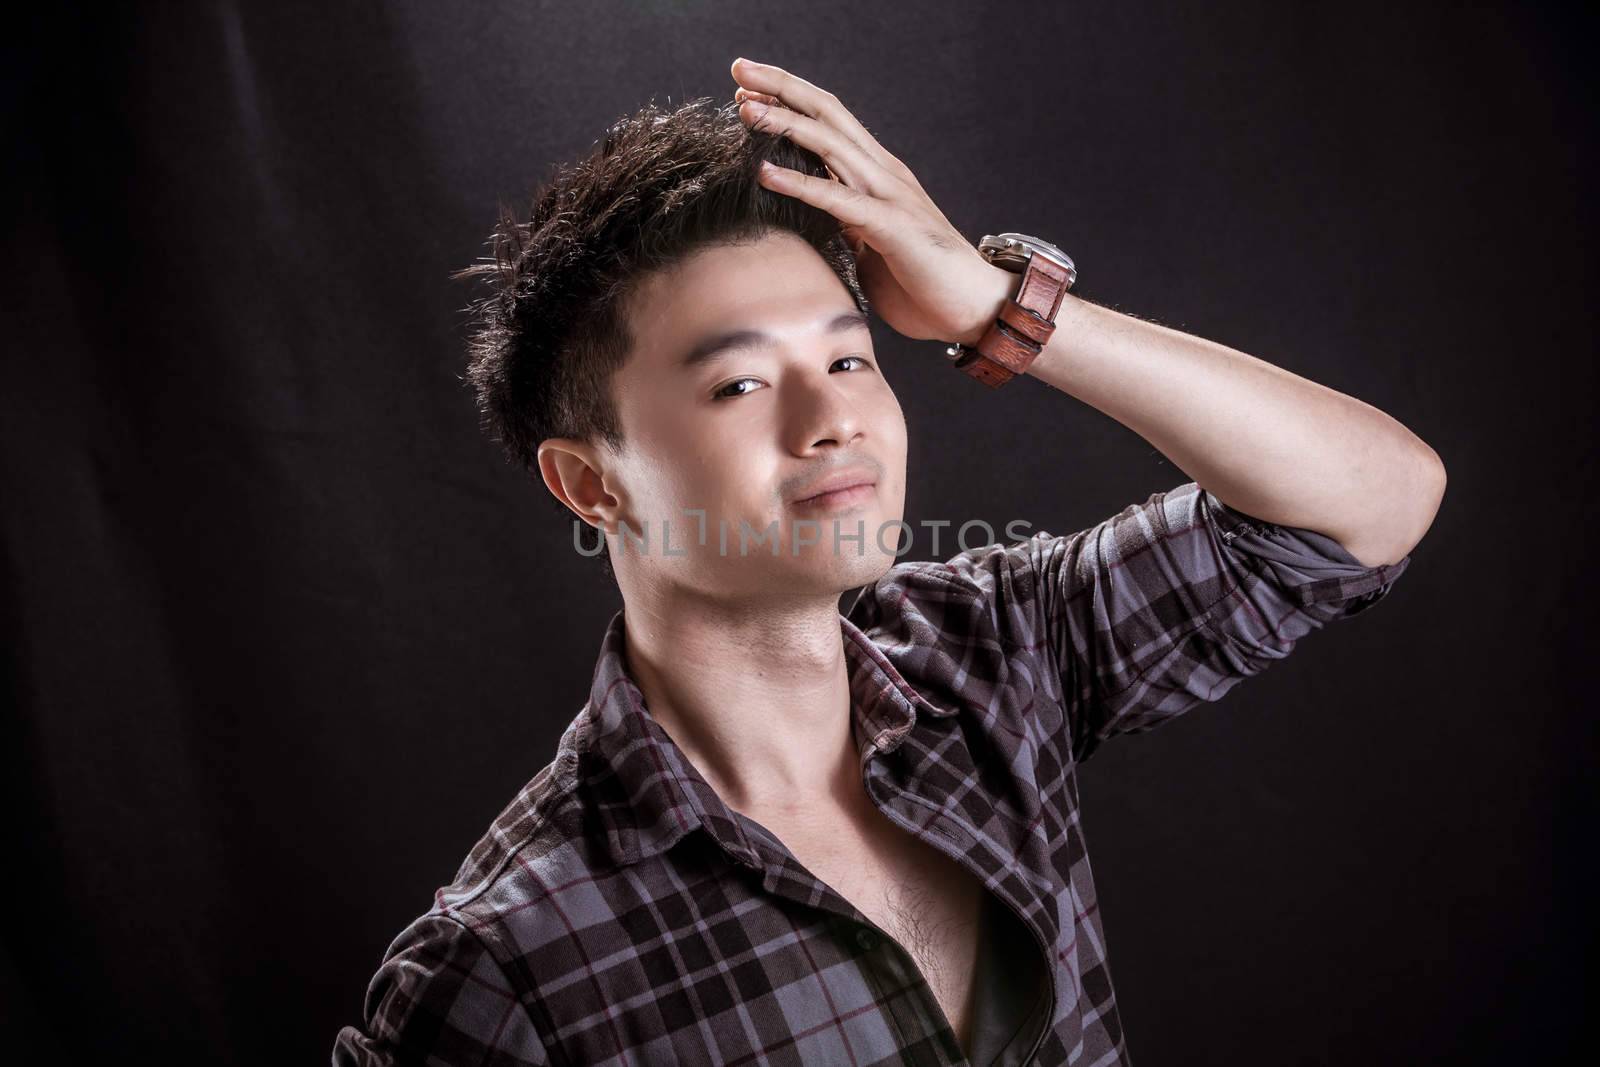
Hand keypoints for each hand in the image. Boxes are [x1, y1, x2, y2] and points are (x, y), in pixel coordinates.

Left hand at [730, 57, 1016, 347]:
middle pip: (827, 113)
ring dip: (784, 123)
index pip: (829, 121)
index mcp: (876, 174)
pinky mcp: (892, 227)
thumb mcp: (871, 248)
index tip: (746, 89)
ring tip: (744, 110)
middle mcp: (883, 173)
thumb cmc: (924, 282)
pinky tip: (765, 173)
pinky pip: (838, 200)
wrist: (976, 309)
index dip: (789, 98)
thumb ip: (844, 227)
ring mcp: (890, 196)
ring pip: (831, 143)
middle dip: (781, 87)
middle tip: (738, 70)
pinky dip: (800, 183)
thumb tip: (813, 224)